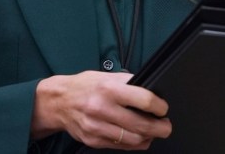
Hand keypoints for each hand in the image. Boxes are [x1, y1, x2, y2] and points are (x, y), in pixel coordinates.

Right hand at [32, 70, 171, 149]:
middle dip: (160, 128)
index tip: (163, 108)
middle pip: (142, 125)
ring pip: (133, 140)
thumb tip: (152, 91)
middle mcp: (102, 108)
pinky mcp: (94, 140)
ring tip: (153, 132)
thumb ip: (128, 83)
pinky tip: (138, 137)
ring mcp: (97, 127)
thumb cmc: (84, 86)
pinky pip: (121, 146)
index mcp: (108, 89)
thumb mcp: (105, 77)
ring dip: (149, 138)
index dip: (159, 107)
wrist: (58, 102)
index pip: (144, 100)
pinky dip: (134, 143)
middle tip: (166, 125)